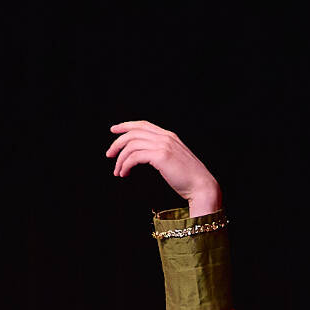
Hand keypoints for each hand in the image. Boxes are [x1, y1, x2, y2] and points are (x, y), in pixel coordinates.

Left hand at [106, 121, 220, 216]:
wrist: (200, 185)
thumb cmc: (187, 178)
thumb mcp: (172, 161)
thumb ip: (160, 154)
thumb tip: (144, 157)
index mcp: (168, 135)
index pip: (143, 125)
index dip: (126, 125)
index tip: (114, 130)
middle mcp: (165, 136)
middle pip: (134, 132)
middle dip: (118, 142)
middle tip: (109, 155)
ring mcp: (163, 145)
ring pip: (132, 144)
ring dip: (120, 159)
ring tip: (117, 172)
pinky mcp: (161, 156)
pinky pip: (135, 156)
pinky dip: (125, 165)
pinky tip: (124, 174)